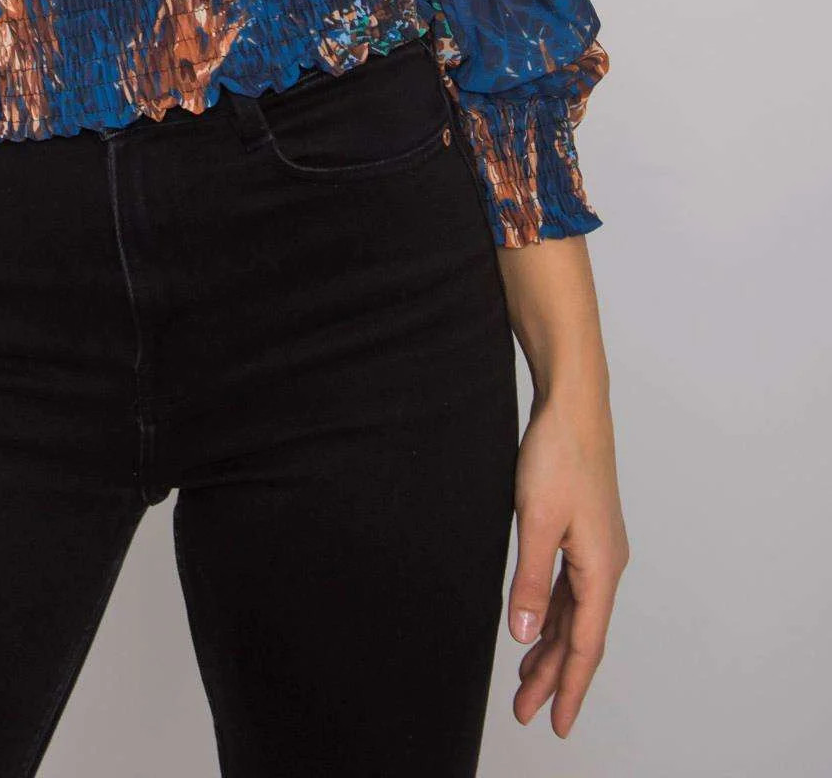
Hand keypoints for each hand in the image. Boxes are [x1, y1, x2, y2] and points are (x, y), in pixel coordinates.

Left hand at [507, 389, 629, 737]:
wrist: (574, 405)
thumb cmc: (559, 455)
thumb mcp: (536, 521)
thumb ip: (529, 580)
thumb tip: (522, 634)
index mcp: (601, 569)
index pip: (585, 644)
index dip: (568, 686)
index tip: (556, 723)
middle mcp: (606, 565)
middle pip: (580, 635)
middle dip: (554, 675)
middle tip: (528, 711)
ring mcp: (597, 549)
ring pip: (573, 613)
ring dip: (551, 645)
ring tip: (527, 678)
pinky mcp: (584, 532)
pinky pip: (569, 588)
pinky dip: (551, 612)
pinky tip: (535, 625)